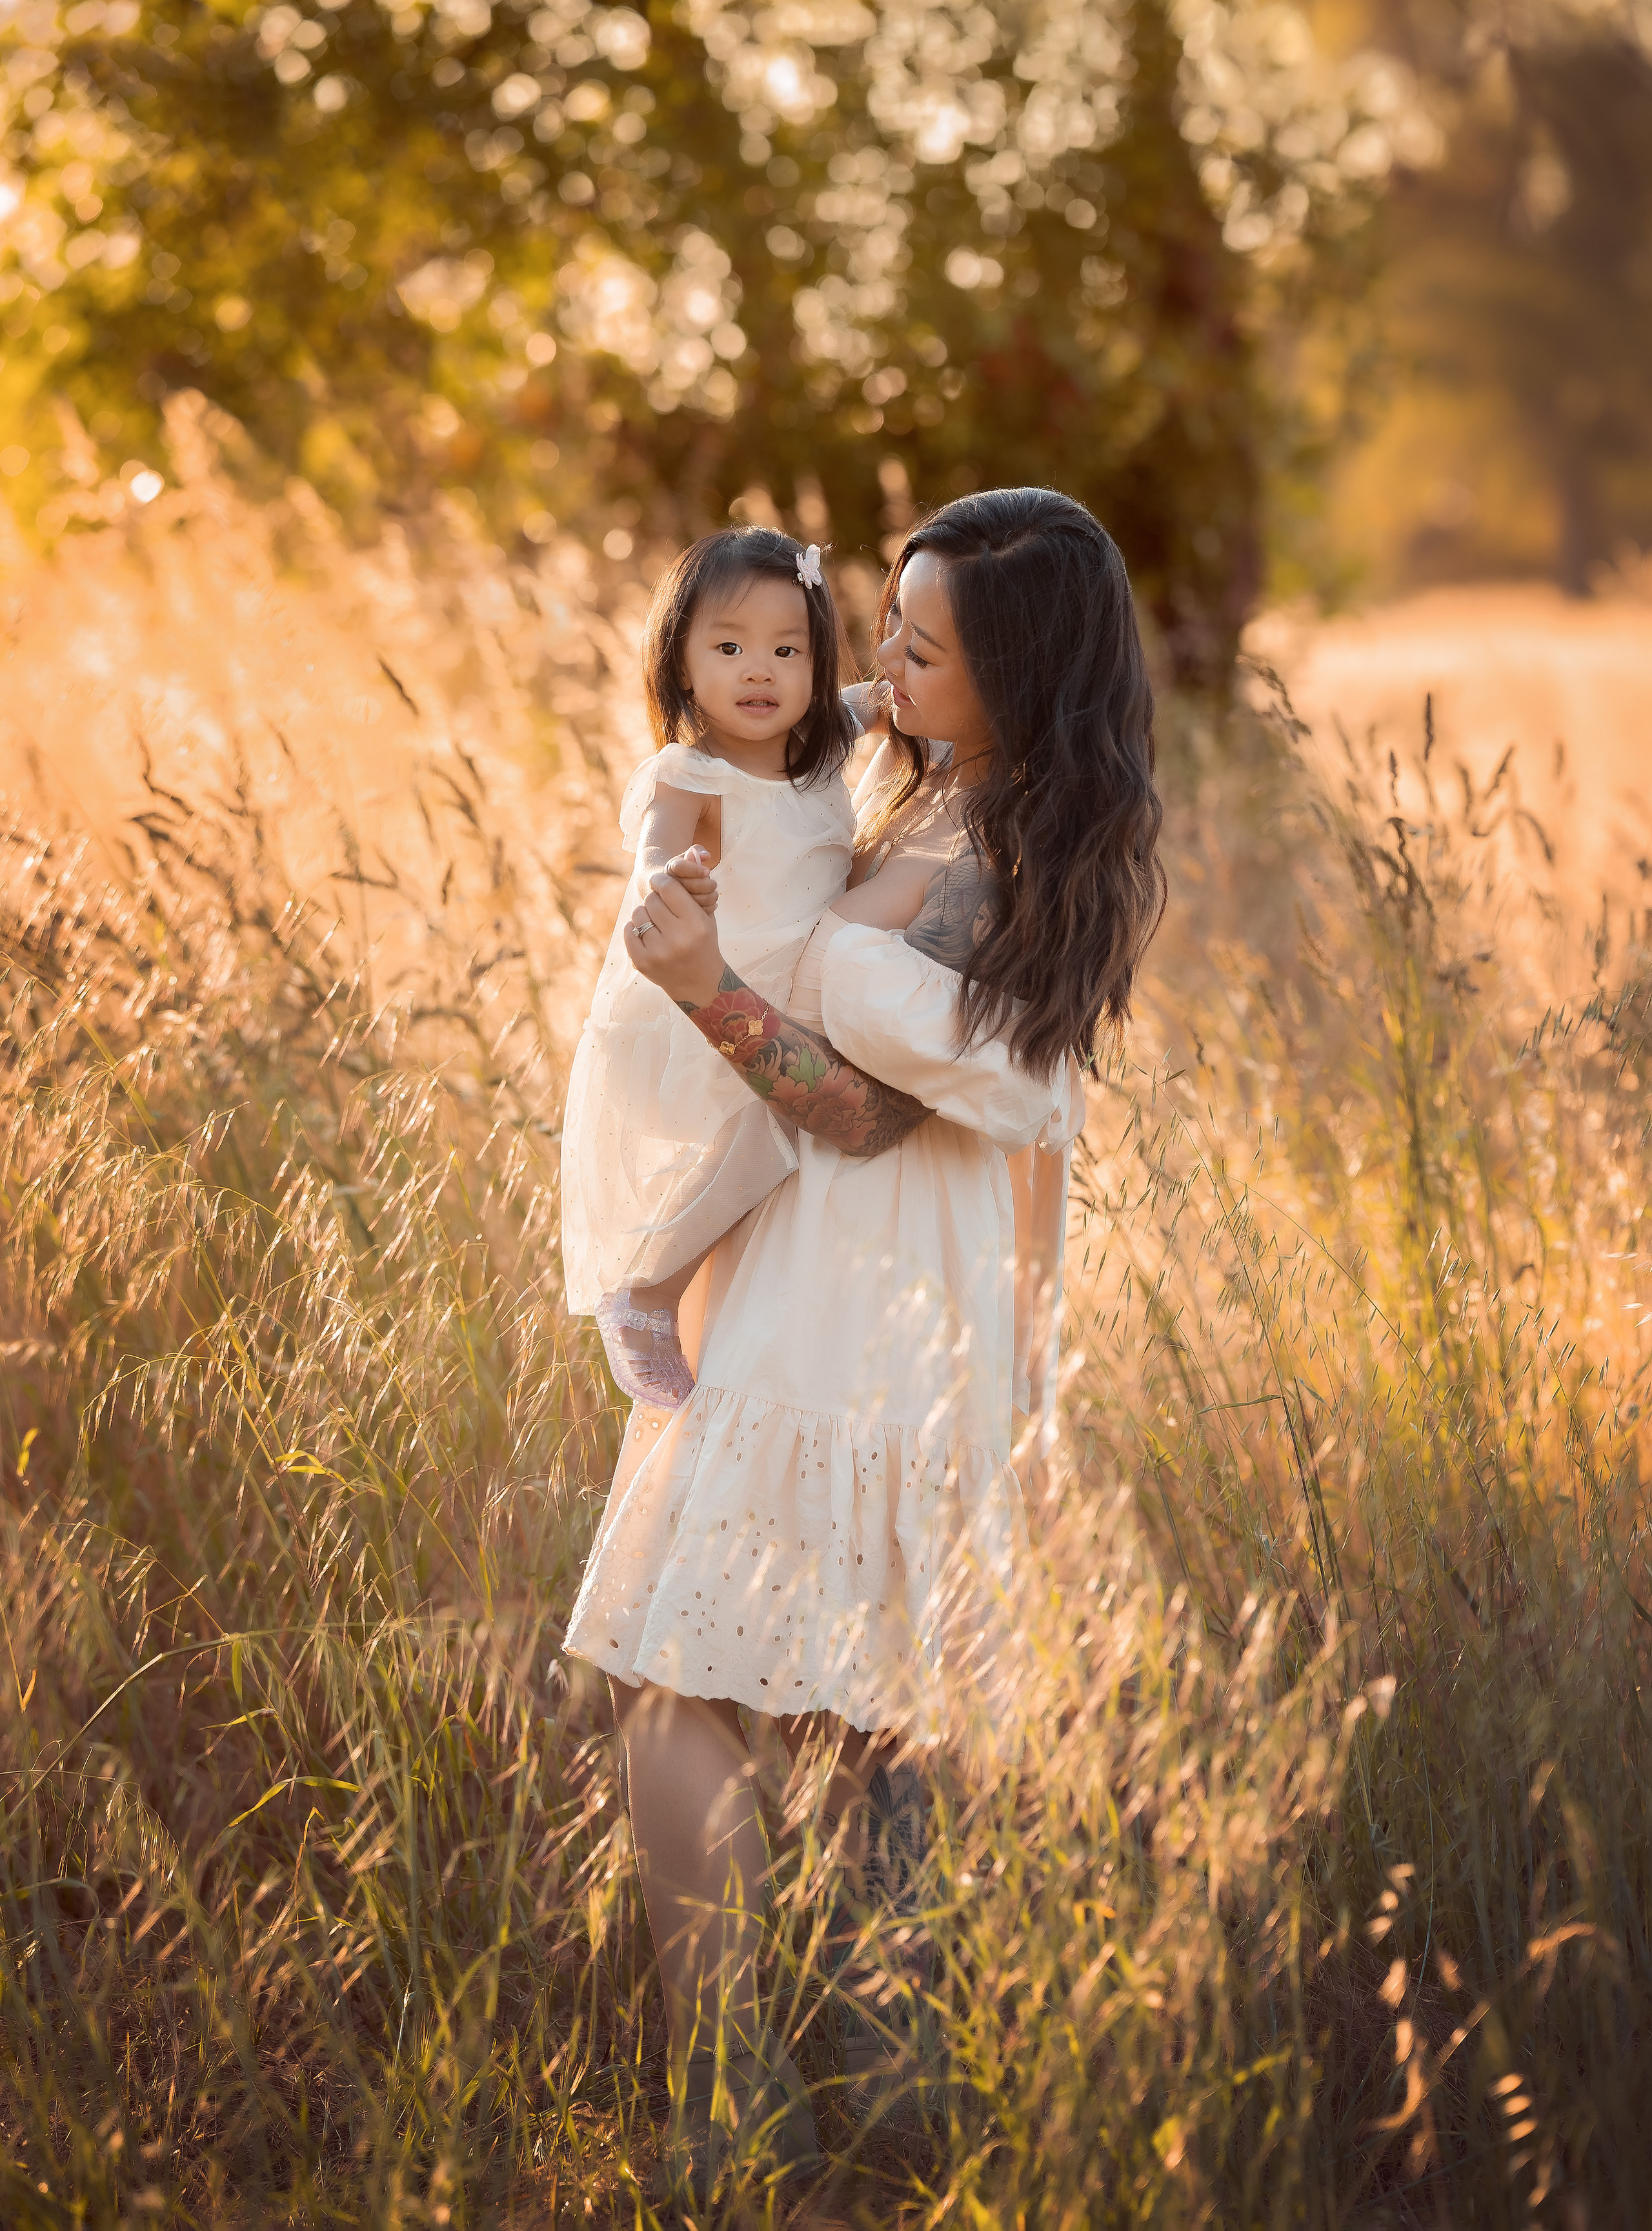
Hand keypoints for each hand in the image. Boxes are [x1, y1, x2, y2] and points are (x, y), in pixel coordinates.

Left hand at [625, 856, 725, 1008]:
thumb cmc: (703, 942)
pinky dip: (634, 928)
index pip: (670, 887)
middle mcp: (677, 938)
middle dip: (655, 899)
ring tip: (656, 921)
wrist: (700, 983)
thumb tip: (693, 851)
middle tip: (661, 906)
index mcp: (695, 924)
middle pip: (652, 899)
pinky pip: (629, 931)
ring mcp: (658, 953)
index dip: (663, 881)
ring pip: (638, 914)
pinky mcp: (643, 963)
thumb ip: (696, 885)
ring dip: (644, 914)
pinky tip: (644, 931)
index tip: (662, 882)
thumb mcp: (706, 915)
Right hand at [669, 844, 718, 914]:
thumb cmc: (683, 870)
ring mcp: (670, 900)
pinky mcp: (678, 912)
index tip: (707, 871)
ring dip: (709, 897)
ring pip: (692, 900)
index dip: (695, 870)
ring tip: (713, 893)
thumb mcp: (688, 856)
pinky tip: (711, 904)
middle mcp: (666, 884)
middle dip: (706, 885)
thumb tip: (705, 856)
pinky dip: (707, 908)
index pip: (679, 867)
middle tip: (713, 884)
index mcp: (669, 868)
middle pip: (687, 885)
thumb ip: (697, 851)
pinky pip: (695, 912)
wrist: (667, 885)